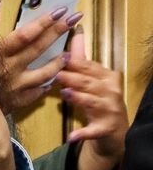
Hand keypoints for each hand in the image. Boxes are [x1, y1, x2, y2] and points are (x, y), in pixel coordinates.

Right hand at [0, 4, 80, 113]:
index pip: (27, 34)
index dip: (45, 22)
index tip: (61, 11)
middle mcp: (11, 67)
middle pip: (39, 48)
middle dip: (58, 32)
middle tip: (75, 20)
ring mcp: (16, 86)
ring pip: (45, 73)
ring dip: (58, 63)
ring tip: (67, 55)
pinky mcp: (16, 101)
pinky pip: (36, 93)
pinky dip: (44, 87)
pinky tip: (49, 82)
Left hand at [57, 28, 128, 169]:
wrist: (113, 131)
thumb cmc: (98, 99)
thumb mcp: (91, 78)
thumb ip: (82, 58)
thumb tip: (76, 33)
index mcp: (105, 76)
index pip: (88, 66)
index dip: (73, 61)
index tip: (58, 56)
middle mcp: (110, 90)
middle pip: (89, 82)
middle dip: (73, 77)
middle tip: (55, 74)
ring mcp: (109, 109)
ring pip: (92, 101)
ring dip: (79, 98)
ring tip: (65, 94)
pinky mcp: (105, 128)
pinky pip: (93, 131)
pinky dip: (83, 133)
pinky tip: (72, 137)